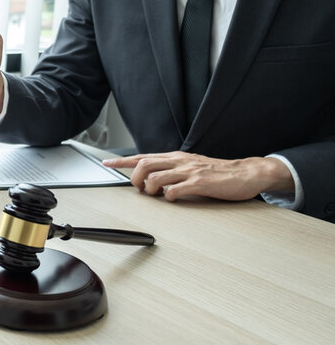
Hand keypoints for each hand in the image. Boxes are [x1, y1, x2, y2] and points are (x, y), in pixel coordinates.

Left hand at [102, 151, 293, 201]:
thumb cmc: (219, 172)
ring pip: (156, 176)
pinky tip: (173, 199)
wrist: (247, 172)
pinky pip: (175, 190)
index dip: (123, 160)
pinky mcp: (200, 183)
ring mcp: (189, 171)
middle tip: (140, 189)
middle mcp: (180, 161)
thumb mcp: (192, 166)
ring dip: (150, 189)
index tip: (107, 163)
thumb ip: (173, 169)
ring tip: (157, 195)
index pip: (143, 156)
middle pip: (144, 164)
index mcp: (176, 157)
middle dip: (135, 177)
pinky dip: (168, 197)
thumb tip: (153, 178)